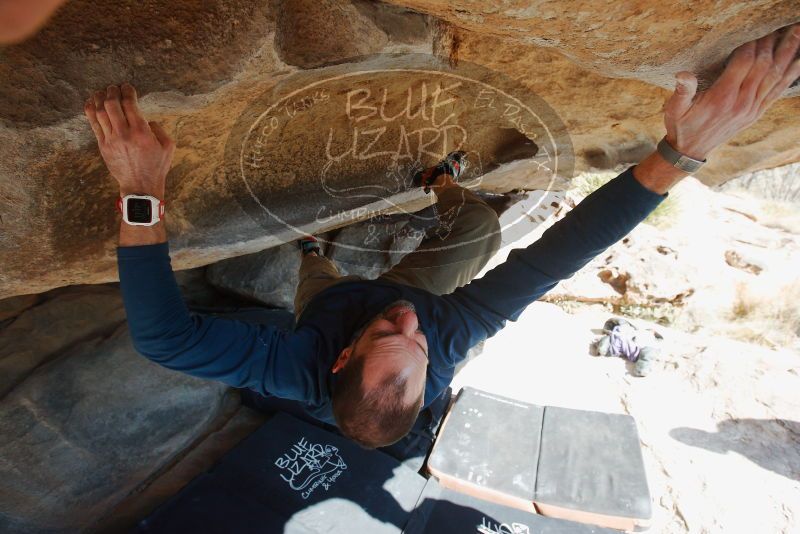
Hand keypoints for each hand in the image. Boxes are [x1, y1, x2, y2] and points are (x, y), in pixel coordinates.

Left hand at [84, 83, 174, 197]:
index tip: (127, 87)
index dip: (127, 91)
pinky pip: (93, 124)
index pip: (130, 104)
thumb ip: (159, 129)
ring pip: (100, 112)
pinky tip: (91, 103)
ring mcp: (111, 140)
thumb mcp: (168, 147)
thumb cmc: (156, 167)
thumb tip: (147, 120)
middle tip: (114, 87)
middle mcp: (125, 134)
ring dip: (99, 98)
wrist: (140, 186)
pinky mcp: (103, 146)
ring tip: (102, 92)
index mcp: (142, 132)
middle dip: (112, 91)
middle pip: (112, 104)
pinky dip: (90, 110)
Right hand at [664, 24, 799, 159]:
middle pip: (763, 65)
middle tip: (777, 25)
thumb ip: (682, 91)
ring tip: (796, 32)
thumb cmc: (681, 126)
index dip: (749, 44)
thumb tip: (683, 74)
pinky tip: (799, 60)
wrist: (690, 151)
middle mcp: (741, 102)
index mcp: (722, 97)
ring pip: (775, 75)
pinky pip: (778, 90)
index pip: (743, 63)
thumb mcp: (674, 109)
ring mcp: (752, 108)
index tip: (752, 30)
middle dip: (771, 43)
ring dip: (787, 52)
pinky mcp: (756, 113)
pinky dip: (791, 74)